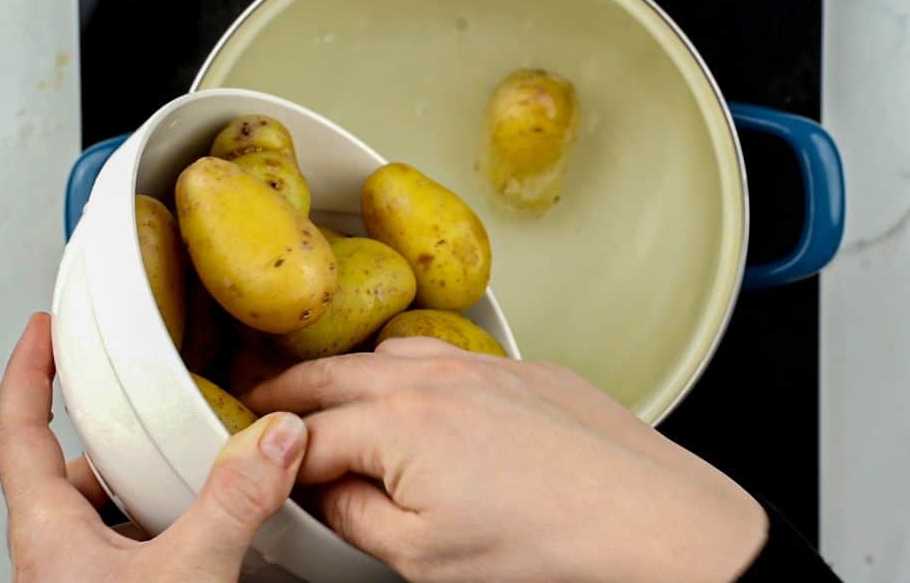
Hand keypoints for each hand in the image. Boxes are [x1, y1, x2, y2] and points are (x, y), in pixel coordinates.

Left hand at [0, 313, 307, 581]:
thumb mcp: (185, 572)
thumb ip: (232, 500)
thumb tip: (273, 439)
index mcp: (49, 534)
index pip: (18, 431)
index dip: (26, 374)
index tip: (40, 331)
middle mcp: (58, 557)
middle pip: (76, 473)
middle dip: (120, 439)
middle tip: (157, 410)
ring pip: (110, 515)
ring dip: (150, 489)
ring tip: (197, 472)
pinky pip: (136, 547)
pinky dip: (168, 527)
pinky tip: (209, 532)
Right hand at [247, 337, 766, 582]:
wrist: (652, 526)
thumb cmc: (551, 546)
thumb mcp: (422, 557)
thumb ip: (355, 516)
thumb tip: (325, 495)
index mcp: (399, 421)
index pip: (305, 434)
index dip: (270, 454)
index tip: (256, 466)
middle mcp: (437, 376)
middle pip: (334, 375)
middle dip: (289, 393)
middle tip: (263, 408)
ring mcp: (486, 366)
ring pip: (392, 351)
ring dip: (351, 372)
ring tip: (335, 397)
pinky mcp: (529, 371)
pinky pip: (451, 353)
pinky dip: (414, 368)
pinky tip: (421, 397)